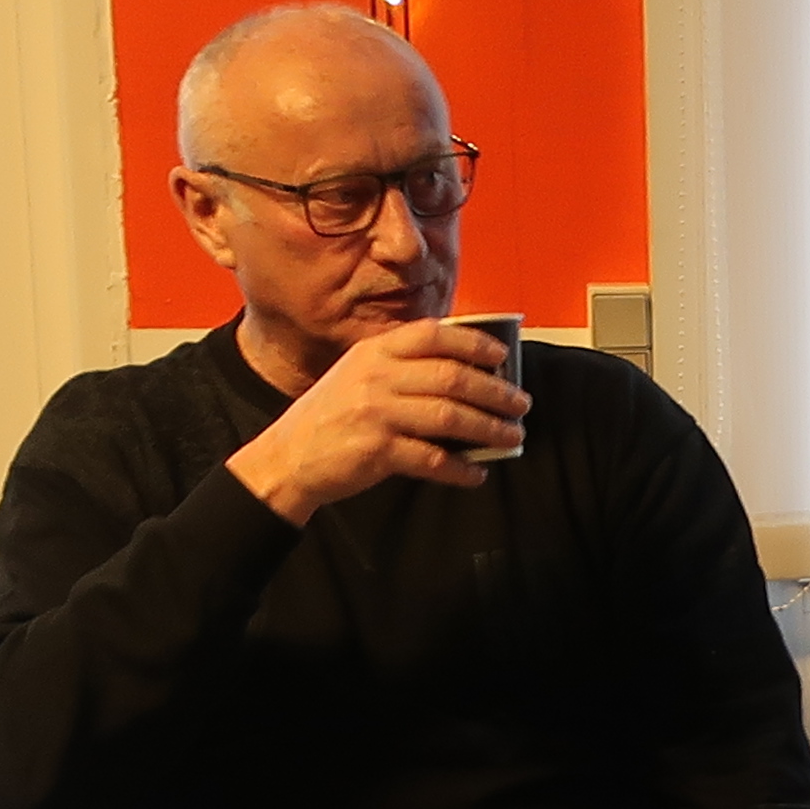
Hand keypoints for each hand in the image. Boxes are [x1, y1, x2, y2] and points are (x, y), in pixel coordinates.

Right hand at [229, 319, 530, 520]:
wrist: (288, 456)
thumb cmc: (332, 414)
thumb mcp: (357, 373)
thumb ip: (399, 365)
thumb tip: (462, 369)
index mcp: (374, 351)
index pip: (433, 336)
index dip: (473, 344)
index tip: (503, 356)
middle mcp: (376, 377)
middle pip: (451, 377)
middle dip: (495, 391)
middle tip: (521, 404)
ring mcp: (376, 414)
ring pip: (449, 416)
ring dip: (488, 428)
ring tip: (512, 437)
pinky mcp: (377, 452)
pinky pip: (432, 460)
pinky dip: (460, 469)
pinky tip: (477, 472)